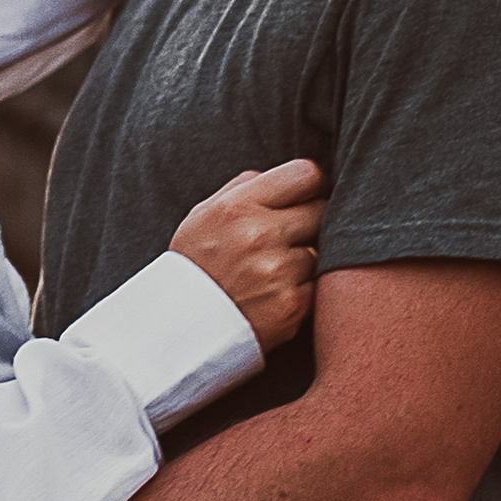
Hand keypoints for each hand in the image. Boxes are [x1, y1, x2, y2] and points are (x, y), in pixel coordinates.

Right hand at [170, 156, 325, 350]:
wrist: (179, 326)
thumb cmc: (194, 264)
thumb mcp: (203, 215)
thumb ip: (242, 188)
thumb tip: (279, 175)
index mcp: (238, 206)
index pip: (306, 174)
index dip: (309, 184)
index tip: (304, 195)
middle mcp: (260, 235)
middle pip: (321, 211)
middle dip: (310, 221)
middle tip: (291, 234)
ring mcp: (278, 272)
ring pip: (320, 252)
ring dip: (304, 259)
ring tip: (273, 271)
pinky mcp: (292, 306)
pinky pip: (316, 287)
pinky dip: (302, 289)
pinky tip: (274, 294)